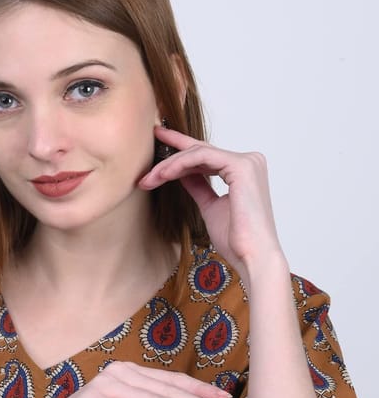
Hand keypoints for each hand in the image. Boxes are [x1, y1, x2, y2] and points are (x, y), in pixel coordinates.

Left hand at [139, 126, 285, 284]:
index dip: (180, 147)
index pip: (206, 155)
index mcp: (244, 171)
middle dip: (169, 160)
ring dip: (169, 165)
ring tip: (150, 179)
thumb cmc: (236, 240)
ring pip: (197, 153)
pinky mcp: (241, 166)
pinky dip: (179, 164)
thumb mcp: (210, 206)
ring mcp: (247, 162)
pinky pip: (201, 157)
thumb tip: (181, 172)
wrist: (252, 257)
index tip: (159, 141)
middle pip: (199, 152)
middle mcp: (249, 161)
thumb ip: (198, 186)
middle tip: (145, 171)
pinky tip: (163, 175)